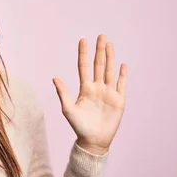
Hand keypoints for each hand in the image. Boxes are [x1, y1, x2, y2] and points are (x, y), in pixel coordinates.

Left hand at [52, 34, 126, 154]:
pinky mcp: (118, 100)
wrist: (93, 140)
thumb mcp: (68, 109)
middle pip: (98, 65)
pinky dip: (122, 75)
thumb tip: (54, 78)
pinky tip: (122, 64)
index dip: (83, 54)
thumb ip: (62, 93)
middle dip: (100, 50)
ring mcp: (108, 93)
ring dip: (110, 57)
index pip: (84, 67)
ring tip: (110, 44)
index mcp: (85, 88)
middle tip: (101, 36)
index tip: (83, 40)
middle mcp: (97, 87)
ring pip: (109, 71)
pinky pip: (121, 85)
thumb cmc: (79, 126)